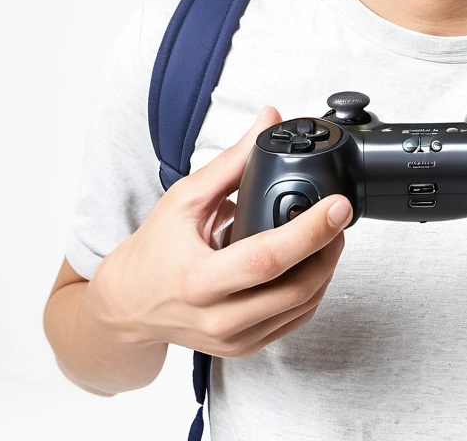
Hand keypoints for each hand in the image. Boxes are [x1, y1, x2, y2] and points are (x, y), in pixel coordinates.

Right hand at [85, 105, 352, 358]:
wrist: (127, 306)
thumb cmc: (153, 251)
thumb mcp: (185, 199)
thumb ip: (232, 161)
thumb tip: (268, 120)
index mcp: (198, 279)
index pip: (267, 259)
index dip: (309, 231)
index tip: (337, 206)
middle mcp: (217, 317)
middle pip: (295, 288)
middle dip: (329, 248)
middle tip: (338, 216)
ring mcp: (233, 338)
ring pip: (302, 306)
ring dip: (326, 267)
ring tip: (328, 234)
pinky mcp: (244, 347)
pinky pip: (295, 320)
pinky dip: (313, 289)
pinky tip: (312, 262)